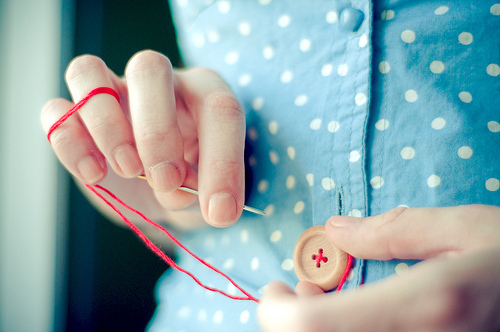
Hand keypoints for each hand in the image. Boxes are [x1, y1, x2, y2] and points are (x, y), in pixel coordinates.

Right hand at [41, 51, 245, 228]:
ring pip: (88, 72)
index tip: (219, 211)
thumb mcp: (209, 190)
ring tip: (127, 170)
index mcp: (204, 93)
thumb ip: (203, 190)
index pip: (219, 109)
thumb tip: (179, 193)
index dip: (222, 162)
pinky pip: (56, 111)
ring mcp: (112, 94)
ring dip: (107, 126)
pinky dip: (69, 142)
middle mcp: (158, 83)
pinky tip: (95, 174)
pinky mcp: (77, 118)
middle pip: (148, 68)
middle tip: (166, 180)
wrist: (165, 190)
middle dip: (157, 131)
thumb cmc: (194, 181)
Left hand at [258, 205, 499, 331]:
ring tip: (323, 298)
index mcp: (428, 306)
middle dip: (292, 321)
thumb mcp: (469, 229)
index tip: (275, 287)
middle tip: (297, 289)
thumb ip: (396, 230)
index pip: (313, 329)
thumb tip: (337, 229)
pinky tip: (353, 316)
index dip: (277, 312)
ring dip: (315, 328)